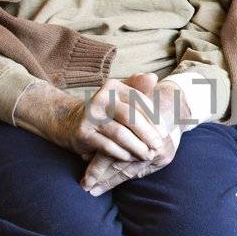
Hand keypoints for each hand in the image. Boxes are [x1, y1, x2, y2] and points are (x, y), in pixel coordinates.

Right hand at [15, 75, 186, 178]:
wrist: (72, 122)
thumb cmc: (107, 112)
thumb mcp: (121, 97)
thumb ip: (138, 88)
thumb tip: (153, 78)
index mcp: (113, 87)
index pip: (139, 101)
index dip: (154, 118)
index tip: (164, 133)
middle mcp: (100, 99)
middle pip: (131, 117)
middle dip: (147, 134)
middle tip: (158, 147)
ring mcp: (90, 116)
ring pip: (120, 134)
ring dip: (137, 147)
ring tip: (147, 155)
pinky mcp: (83, 133)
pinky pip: (108, 146)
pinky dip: (122, 154)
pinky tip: (131, 158)